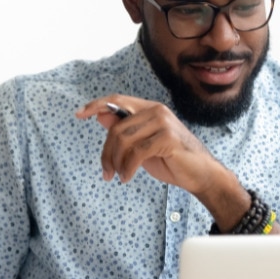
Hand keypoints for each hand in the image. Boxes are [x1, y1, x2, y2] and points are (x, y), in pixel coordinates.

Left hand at [75, 95, 221, 193]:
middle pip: (116, 128)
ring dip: (116, 163)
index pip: (117, 101)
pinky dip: (127, 168)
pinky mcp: (168, 138)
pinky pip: (136, 152)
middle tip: (106, 172)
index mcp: (150, 108)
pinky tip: (128, 177)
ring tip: (118, 176)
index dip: (96, 105)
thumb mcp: (141, 145)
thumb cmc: (172, 160)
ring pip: (123, 140)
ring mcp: (163, 123)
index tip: (78, 114)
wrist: (201, 175)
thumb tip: (100, 115)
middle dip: (106, 153)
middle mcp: (157, 111)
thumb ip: (124, 130)